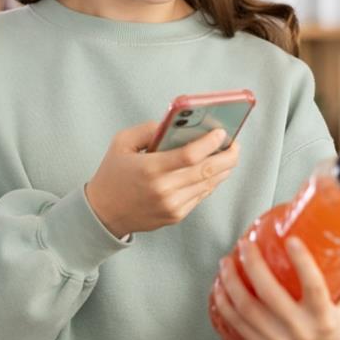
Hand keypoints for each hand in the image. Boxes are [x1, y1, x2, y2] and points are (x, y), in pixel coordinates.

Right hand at [86, 122, 239, 238]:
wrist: (103, 213)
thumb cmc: (112, 174)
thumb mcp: (122, 143)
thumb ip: (149, 129)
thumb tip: (178, 124)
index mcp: (150, 168)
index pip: (190, 155)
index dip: (210, 143)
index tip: (222, 132)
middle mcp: (164, 189)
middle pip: (208, 171)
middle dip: (228, 156)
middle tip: (235, 144)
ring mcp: (172, 205)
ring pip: (209, 184)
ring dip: (223, 169)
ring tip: (229, 155)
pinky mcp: (176, 216)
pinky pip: (201, 196)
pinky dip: (210, 182)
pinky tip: (213, 171)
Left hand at [212, 237, 339, 339]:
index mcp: (325, 318)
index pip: (314, 287)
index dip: (302, 262)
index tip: (291, 239)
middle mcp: (300, 331)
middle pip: (269, 294)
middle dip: (253, 265)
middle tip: (244, 243)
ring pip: (246, 309)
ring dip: (230, 282)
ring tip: (225, 260)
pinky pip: (237, 324)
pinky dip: (224, 303)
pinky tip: (219, 285)